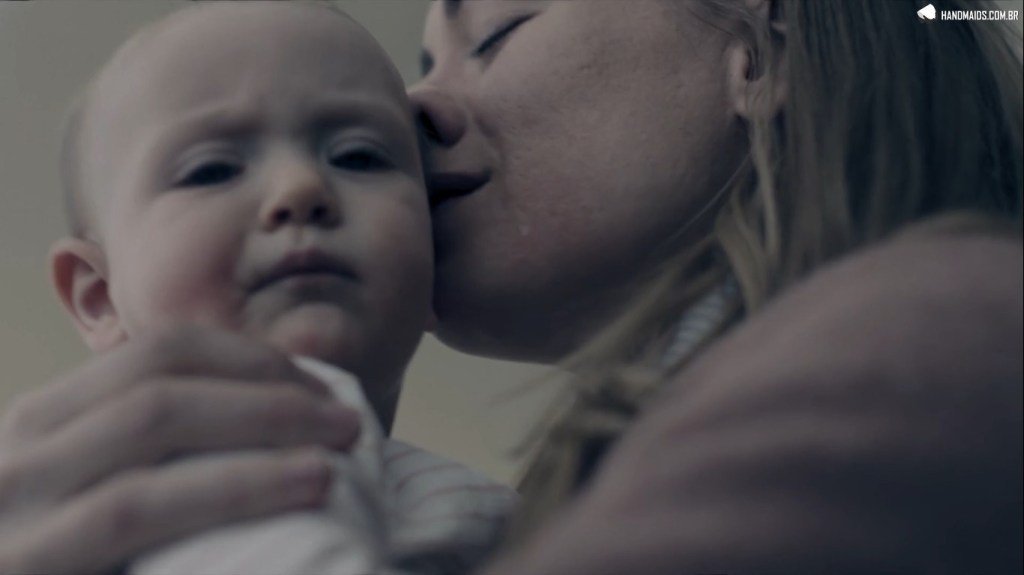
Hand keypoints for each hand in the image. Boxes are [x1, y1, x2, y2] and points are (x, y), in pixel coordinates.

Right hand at [0, 326, 360, 573]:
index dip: (245, 357)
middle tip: (344, 419)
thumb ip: (149, 465)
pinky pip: (137, 507)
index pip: (153, 352)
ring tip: (338, 449)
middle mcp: (16, 447)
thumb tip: (270, 426)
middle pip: (160, 374)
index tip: (314, 386)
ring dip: (264, 424)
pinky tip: (299, 485)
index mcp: (40, 425)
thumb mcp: (89, 501)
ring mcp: (13, 505)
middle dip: (266, 386)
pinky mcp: (27, 563)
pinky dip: (233, 487)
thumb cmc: (62, 562)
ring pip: (154, 422)